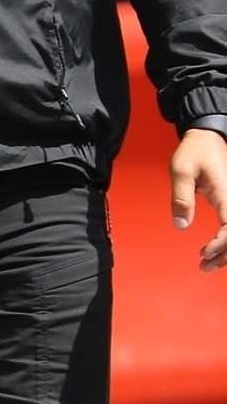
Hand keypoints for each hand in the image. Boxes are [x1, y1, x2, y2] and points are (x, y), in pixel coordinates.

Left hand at [169, 128, 226, 267]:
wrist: (206, 136)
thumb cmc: (194, 151)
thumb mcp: (181, 171)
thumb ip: (181, 198)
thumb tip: (181, 226)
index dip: (222, 244)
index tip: (205, 251)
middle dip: (224, 255)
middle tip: (204, 267)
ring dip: (225, 251)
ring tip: (206, 265)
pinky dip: (225, 241)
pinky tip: (212, 250)